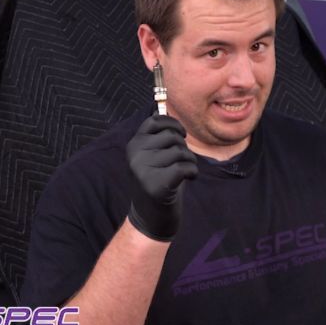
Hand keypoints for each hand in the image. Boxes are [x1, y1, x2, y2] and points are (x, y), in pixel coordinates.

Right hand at [126, 114, 197, 240]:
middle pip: (172, 137)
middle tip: (181, 161)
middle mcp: (135, 155)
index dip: (173, 124)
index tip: (181, 135)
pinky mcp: (157, 185)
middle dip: (183, 147)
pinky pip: (185, 167)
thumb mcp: (152, 157)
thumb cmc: (158, 183)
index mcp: (133, 146)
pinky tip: (188, 179)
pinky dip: (192, 172)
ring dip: (189, 161)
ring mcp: (144, 171)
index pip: (155, 121)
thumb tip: (162, 105)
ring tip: (183, 173)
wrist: (150, 219)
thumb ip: (157, 137)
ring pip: (181, 152)